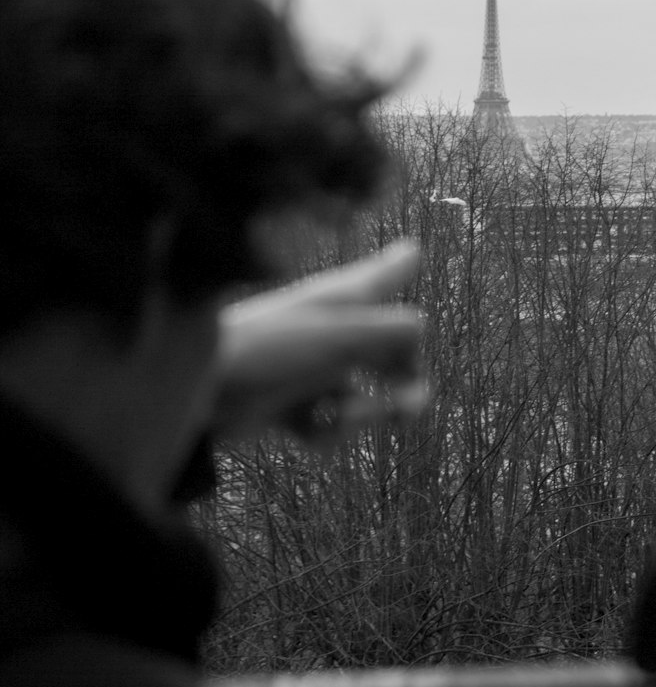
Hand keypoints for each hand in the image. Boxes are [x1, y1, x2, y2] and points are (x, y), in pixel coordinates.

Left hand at [212, 239, 425, 447]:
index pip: (385, 272)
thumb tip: (422, 329)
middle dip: (405, 380)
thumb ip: (394, 331)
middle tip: (410, 406)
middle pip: (390, 350)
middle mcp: (334, 330)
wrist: (202, 395)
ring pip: (365, 394)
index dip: (402, 263)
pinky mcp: (296, 403)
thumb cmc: (270, 350)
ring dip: (362, 414)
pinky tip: (308, 430)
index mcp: (346, 299)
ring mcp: (315, 368)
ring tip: (342, 418)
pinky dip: (327, 433)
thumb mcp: (342, 335)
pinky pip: (333, 424)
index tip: (415, 253)